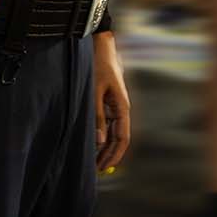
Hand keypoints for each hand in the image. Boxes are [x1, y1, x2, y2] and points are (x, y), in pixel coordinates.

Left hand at [92, 34, 131, 172]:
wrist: (99, 46)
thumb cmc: (98, 67)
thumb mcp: (95, 92)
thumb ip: (98, 116)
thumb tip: (101, 140)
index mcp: (122, 107)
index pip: (122, 138)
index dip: (115, 154)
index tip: (105, 167)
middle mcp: (121, 109)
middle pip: (119, 138)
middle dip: (109, 154)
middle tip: (97, 169)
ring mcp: (114, 106)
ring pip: (113, 132)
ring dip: (105, 146)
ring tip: (94, 160)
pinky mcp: (107, 101)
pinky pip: (107, 123)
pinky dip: (101, 135)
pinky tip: (93, 142)